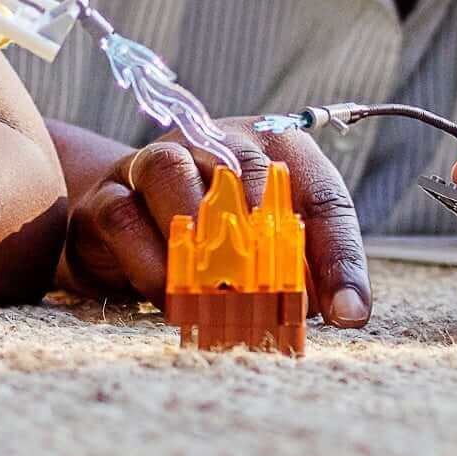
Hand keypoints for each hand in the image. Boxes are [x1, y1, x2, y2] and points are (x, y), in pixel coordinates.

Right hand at [62, 120, 371, 327]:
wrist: (120, 219)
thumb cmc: (213, 234)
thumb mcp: (269, 250)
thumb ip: (306, 271)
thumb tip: (345, 312)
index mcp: (271, 148)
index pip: (320, 192)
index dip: (338, 255)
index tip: (348, 314)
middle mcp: (213, 140)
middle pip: (244, 168)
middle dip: (266, 243)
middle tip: (277, 304)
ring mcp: (153, 161)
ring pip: (170, 174)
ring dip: (198, 241)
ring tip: (217, 296)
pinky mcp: (107, 197)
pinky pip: (126, 218)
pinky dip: (153, 264)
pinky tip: (171, 298)